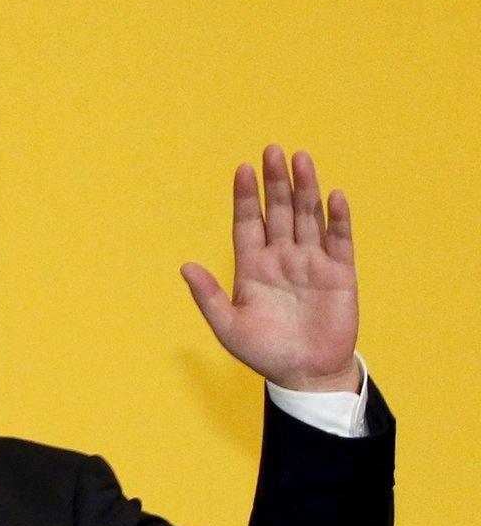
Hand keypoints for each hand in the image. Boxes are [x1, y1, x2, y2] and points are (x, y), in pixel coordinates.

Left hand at [181, 147, 360, 392]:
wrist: (305, 374)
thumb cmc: (264, 353)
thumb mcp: (228, 327)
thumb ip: (208, 296)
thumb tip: (184, 266)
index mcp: (252, 267)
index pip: (247, 223)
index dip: (245, 197)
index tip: (242, 169)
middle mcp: (281, 258)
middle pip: (278, 212)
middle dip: (275, 182)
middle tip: (272, 150)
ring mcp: (311, 263)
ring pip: (307, 218)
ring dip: (304, 189)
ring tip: (300, 159)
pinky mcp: (339, 274)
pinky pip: (339, 240)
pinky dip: (336, 219)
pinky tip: (333, 196)